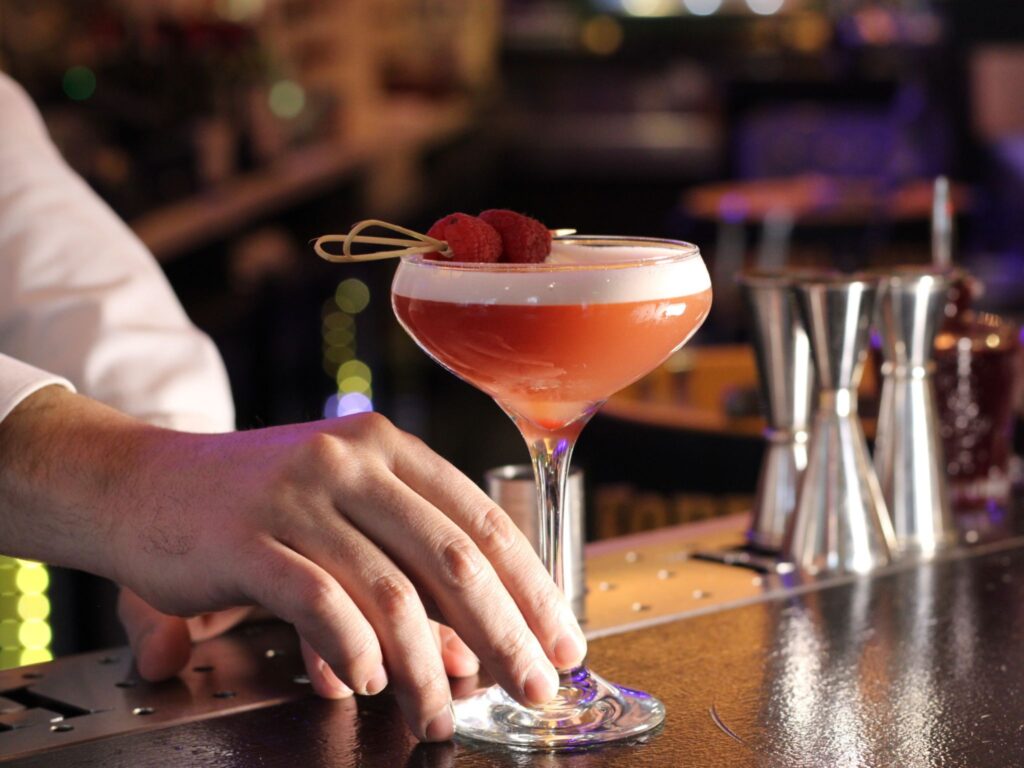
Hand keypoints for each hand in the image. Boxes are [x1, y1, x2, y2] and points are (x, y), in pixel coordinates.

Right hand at [0, 388, 585, 742]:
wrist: (139, 482)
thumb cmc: (252, 504)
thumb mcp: (341, 507)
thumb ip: (404, 561)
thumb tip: (471, 648)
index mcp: (389, 449)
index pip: (483, 522)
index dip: (531, 587)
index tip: (561, 641)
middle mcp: (354, 461)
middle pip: (456, 558)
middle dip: (506, 633)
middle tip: (534, 689)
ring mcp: (301, 494)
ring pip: (393, 592)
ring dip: (429, 667)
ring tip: (442, 716)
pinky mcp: (249, 536)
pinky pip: (321, 601)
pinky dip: (355, 648)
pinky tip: (370, 682)